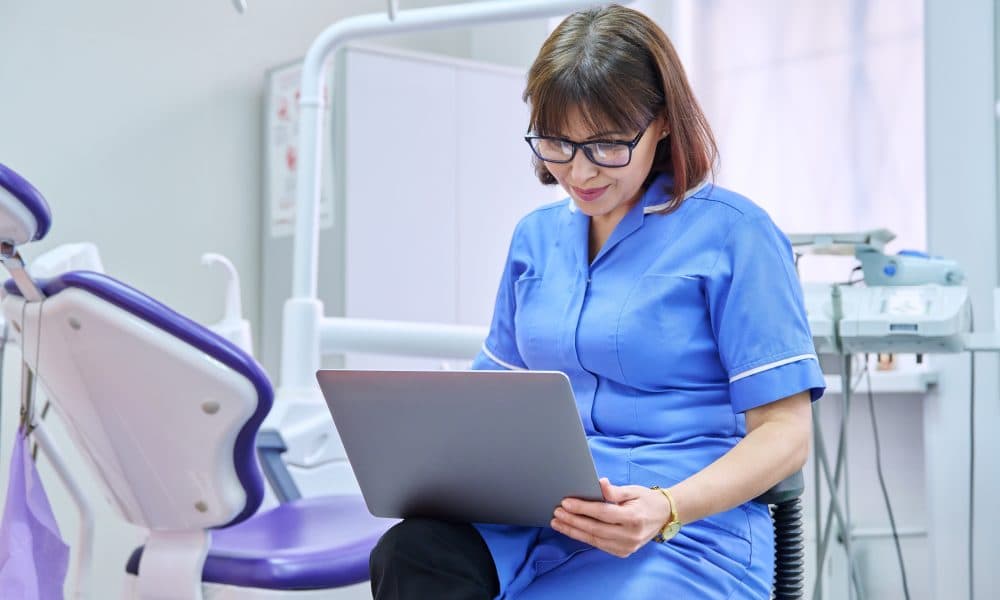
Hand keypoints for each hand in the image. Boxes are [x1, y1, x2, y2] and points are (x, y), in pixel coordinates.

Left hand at [550, 477, 672, 557]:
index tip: (565, 502)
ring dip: (574, 531)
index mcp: (633, 517)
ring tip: (558, 523)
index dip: (582, 508)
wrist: (664, 516)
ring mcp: (627, 547)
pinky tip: (572, 530)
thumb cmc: (647, 500)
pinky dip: (584, 537)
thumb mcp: (632, 491)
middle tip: (556, 513)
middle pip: (595, 529)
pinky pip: (599, 545)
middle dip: (573, 521)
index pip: (602, 513)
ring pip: (594, 540)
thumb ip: (614, 491)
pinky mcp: (623, 552)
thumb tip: (599, 483)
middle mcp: (630, 535)